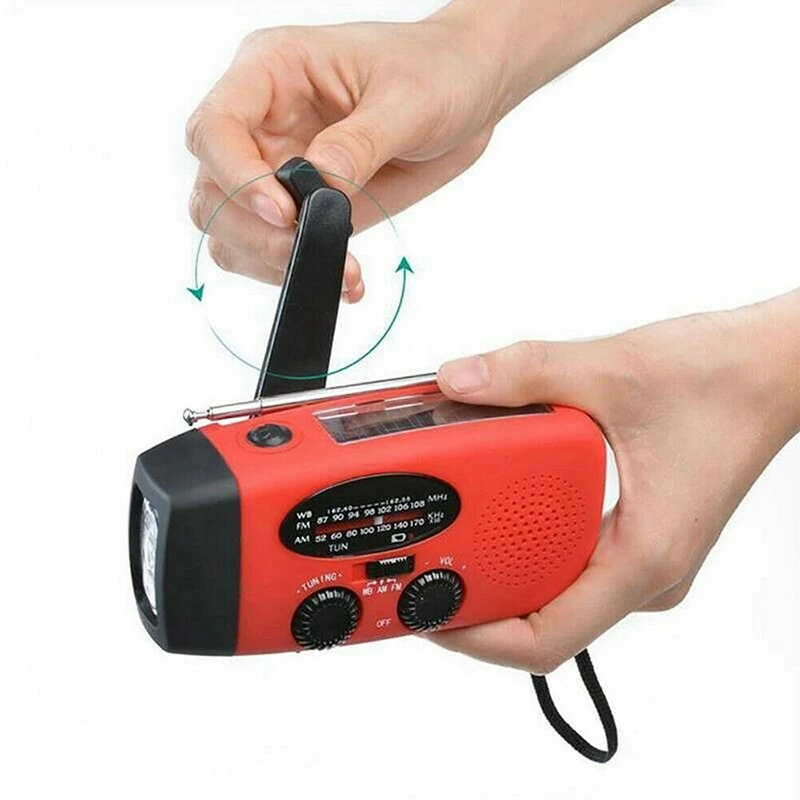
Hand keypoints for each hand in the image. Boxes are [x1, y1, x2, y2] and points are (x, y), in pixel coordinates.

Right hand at [185, 15, 499, 299]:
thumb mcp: (409, 100)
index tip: (284, 212)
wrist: (469, 94)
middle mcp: (263, 123)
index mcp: (273, 72)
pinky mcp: (304, 208)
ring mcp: (279, 170)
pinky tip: (344, 278)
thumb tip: (321, 185)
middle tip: (311, 249)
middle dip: (255, 234)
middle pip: (213, 192)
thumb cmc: (438, 70)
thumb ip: (360, 145)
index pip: (215, 128)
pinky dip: (299, 272)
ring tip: (340, 269)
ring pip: (231, 231)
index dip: (237, 177)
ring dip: (274, 261)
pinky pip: (274, 252)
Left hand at [429, 291, 799, 673]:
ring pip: (561, 596)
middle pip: (546, 623)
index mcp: (643, 555)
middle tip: (423, 575)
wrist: (770, 371)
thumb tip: (459, 380)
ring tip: (450, 553)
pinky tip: (499, 521)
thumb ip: (528, 372)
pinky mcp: (639, 535)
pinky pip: (575, 564)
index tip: (430, 615)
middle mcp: (645, 570)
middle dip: (479, 609)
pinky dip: (532, 554)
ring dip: (505, 583)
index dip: (479, 640)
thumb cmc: (721, 381)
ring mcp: (643, 557)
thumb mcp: (612, 370)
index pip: (549, 639)